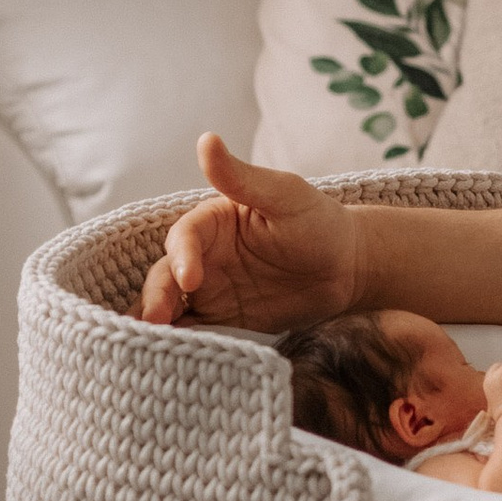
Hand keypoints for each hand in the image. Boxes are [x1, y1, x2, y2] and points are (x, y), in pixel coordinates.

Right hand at [140, 133, 361, 326]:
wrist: (350, 269)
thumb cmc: (319, 222)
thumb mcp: (285, 195)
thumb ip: (243, 177)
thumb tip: (206, 139)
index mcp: (212, 222)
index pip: (184, 237)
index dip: (181, 256)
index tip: (190, 279)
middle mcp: (203, 256)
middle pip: (166, 276)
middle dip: (159, 296)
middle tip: (156, 319)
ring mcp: (209, 292)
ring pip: (171, 307)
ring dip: (157, 325)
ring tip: (151, 345)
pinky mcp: (222, 321)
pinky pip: (194, 334)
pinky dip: (180, 346)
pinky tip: (172, 361)